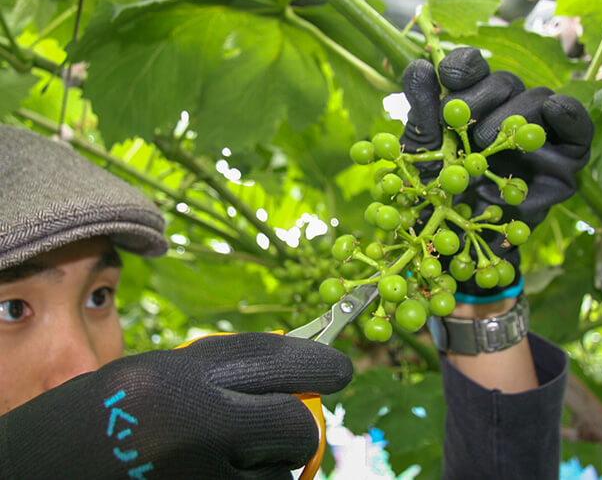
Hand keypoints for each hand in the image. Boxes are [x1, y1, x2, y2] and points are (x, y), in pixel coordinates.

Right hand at [0, 333, 351, 478]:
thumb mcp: (156, 376)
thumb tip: (291, 374)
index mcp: (178, 378)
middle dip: (300, 426)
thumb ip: (221, 372)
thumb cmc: (97, 418)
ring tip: (219, 458)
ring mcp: (199, 479)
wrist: (37, 474)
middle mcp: (194, 428)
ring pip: (279, 474)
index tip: (340, 368)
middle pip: (294, 424)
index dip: (318, 360)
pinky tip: (212, 478)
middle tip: (285, 426)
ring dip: (268, 465)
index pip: (274, 358)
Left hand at [401, 47, 593, 302]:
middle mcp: (504, 114)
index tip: (446, 76)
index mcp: (468, 107)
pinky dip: (570, 116)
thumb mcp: (421, 158)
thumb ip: (422, 112)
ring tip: (484, 143)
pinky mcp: (567, 157)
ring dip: (512, 114)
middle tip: (460, 121)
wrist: (458, 249)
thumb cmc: (436, 201)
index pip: (471, 70)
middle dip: (481, 96)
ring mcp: (538, 133)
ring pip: (537, 99)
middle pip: (504, 82)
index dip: (462, 66)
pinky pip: (579, 130)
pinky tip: (555, 111)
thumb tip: (419, 65)